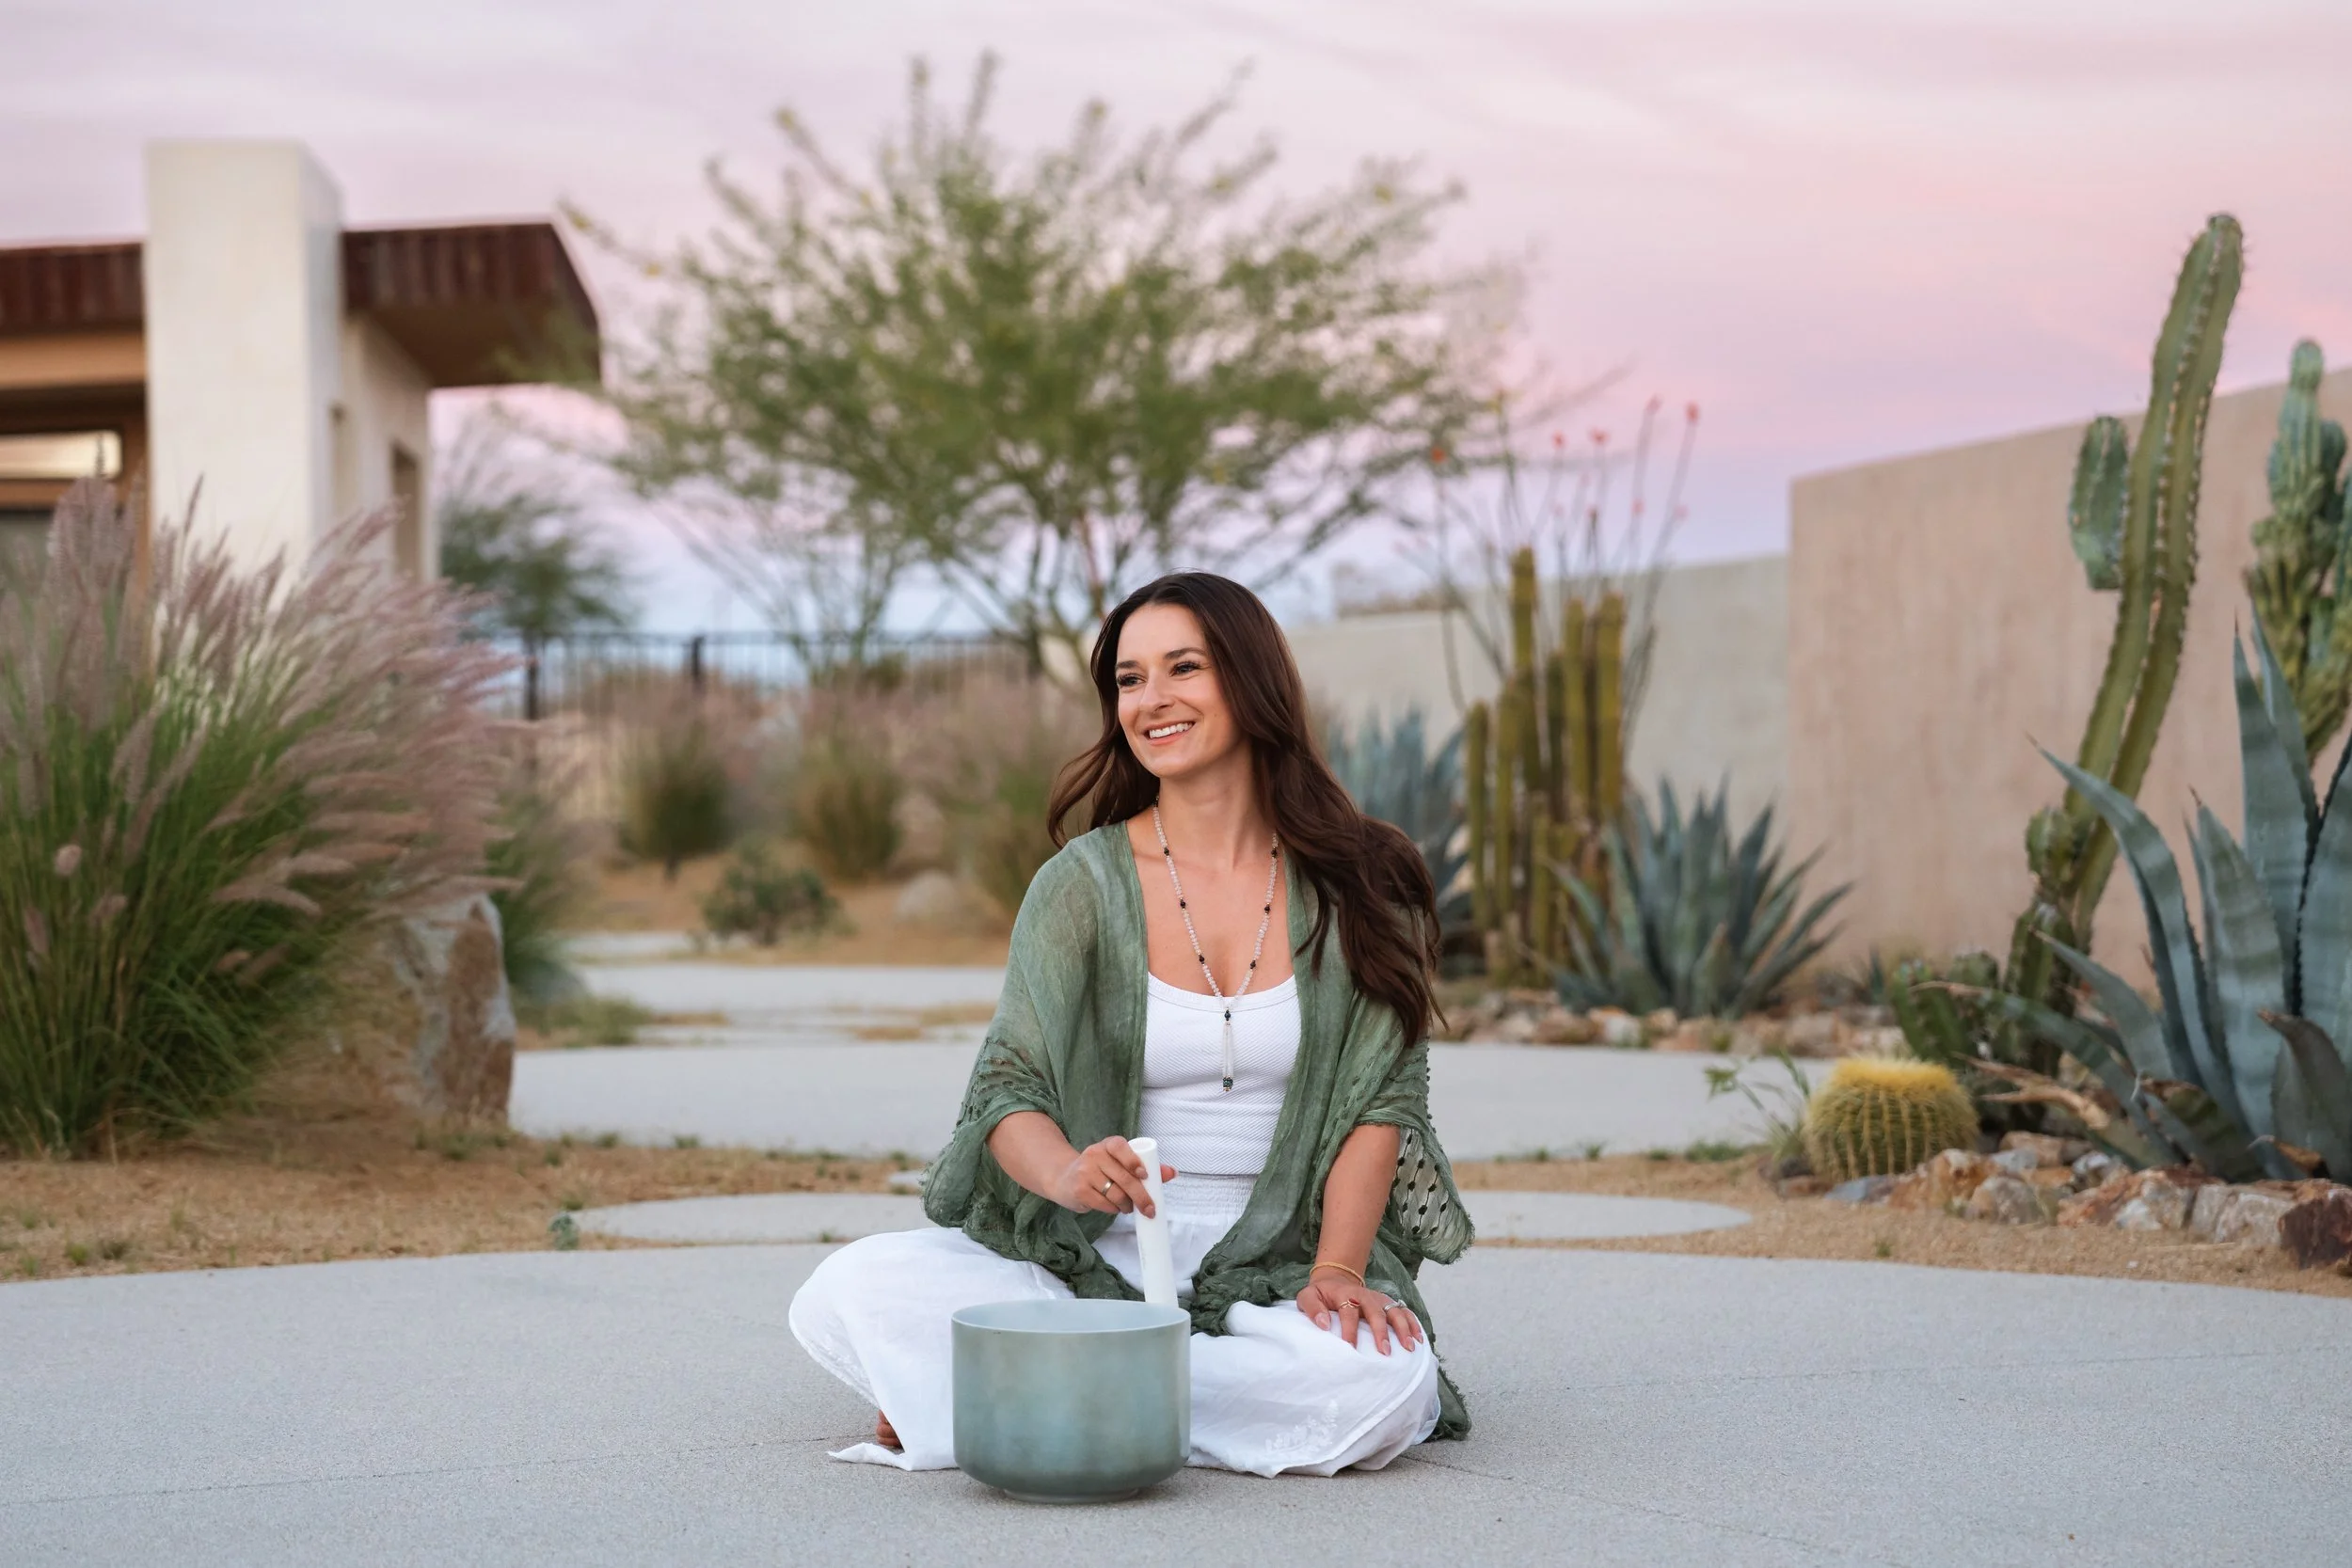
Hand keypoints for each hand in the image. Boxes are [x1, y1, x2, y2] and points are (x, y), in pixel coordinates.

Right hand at [1055, 1136, 1176, 1216]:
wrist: (1063, 1178)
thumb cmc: (1099, 1171)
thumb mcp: (1119, 1164)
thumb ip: (1146, 1167)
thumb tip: (1172, 1172)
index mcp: (1107, 1145)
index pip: (1120, 1147)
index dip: (1133, 1160)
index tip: (1144, 1175)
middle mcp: (1094, 1154)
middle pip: (1123, 1177)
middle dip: (1141, 1196)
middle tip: (1150, 1209)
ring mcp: (1084, 1172)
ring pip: (1115, 1193)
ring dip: (1127, 1205)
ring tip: (1128, 1207)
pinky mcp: (1079, 1189)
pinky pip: (1104, 1204)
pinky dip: (1113, 1209)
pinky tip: (1114, 1207)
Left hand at [1297, 1272, 1421, 1355]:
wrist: (1336, 1280)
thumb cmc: (1321, 1295)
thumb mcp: (1307, 1297)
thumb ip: (1311, 1308)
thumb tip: (1323, 1324)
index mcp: (1345, 1294)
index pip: (1349, 1311)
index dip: (1350, 1329)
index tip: (1351, 1348)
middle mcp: (1365, 1295)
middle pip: (1376, 1312)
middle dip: (1382, 1331)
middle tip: (1386, 1351)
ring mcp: (1379, 1299)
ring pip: (1394, 1310)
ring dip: (1403, 1328)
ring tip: (1409, 1347)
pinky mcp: (1387, 1303)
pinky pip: (1404, 1312)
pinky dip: (1413, 1323)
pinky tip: (1418, 1338)